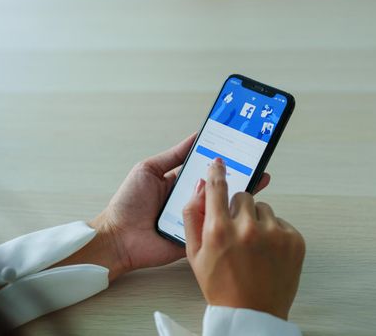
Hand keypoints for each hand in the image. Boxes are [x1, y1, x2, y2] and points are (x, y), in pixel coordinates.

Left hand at [56, 135, 269, 280]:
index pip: (207, 170)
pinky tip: (240, 209)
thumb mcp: (149, 169)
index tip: (240, 150)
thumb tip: (195, 137)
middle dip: (238, 177)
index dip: (223, 161)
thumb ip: (173, 155)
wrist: (117, 238)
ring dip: (236, 196)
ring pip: (220, 207)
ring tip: (256, 182)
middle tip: (257, 167)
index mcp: (182, 183)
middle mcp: (191, 200)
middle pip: (219, 187)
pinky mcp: (196, 237)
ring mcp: (195, 219)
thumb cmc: (128, 203)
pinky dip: (225, 220)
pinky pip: (213, 227)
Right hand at [183, 158, 304, 319]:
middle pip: (244, 197)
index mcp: (220, 231)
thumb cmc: (221, 287)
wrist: (252, 313)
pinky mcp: (295, 240)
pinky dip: (274, 233)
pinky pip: (281, 222)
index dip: (216, 173)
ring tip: (253, 246)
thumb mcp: (195, 255)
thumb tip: (200, 190)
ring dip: (257, 220)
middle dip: (239, 210)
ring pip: (264, 208)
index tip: (219, 163)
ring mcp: (275, 234)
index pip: (217, 188)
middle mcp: (248, 229)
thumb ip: (193, 219)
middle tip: (236, 232)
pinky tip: (267, 252)